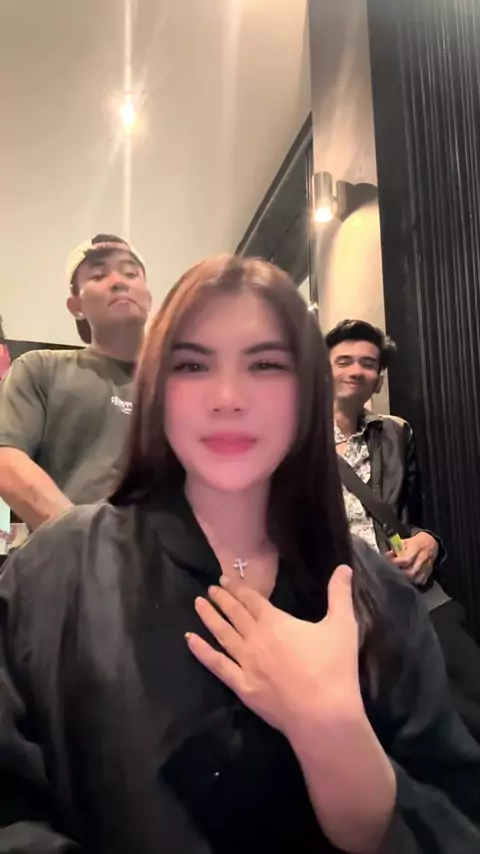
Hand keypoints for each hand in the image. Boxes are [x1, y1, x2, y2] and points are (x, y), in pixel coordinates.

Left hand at [186, 564, 362, 737]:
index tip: (224, 580)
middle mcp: (255, 639)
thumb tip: (343, 567)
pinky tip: (190, 640)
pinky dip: (201, 651)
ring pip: (222, 635)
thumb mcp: (343, 626)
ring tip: (198, 605)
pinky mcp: (242, 686)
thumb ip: (340, 594)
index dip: (238, 589)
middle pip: (234, 614)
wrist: (324, 715)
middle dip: (222, 600)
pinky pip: (217, 665)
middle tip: (210, 589)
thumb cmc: (334, 668)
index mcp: (276, 622)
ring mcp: (245, 663)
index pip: (252, 600)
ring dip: (210, 618)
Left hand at [386, 531, 437, 585]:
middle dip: (401, 574)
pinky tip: (408, 579)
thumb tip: (386, 556)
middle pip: (411, 572)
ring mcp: (427, 567)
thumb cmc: (414, 543)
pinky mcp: (429, 572)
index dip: (396, 563)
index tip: (388, 563)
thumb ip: (396, 549)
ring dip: (407, 579)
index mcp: (416, 548)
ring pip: (416, 579)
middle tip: (393, 573)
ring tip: (400, 577)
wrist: (430, 543)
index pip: (406, 560)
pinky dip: (414, 582)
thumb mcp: (405, 542)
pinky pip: (421, 581)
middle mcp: (422, 559)